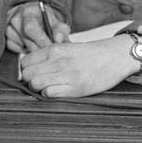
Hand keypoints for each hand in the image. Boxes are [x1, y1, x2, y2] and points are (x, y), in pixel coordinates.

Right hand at [6, 1, 70, 53]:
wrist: (31, 15)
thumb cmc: (44, 18)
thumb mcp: (55, 20)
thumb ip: (60, 29)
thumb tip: (59, 39)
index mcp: (28, 11)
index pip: (31, 28)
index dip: (41, 39)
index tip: (51, 46)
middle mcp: (15, 18)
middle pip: (26, 39)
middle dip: (39, 47)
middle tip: (48, 50)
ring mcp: (7, 28)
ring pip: (21, 45)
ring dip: (32, 49)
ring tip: (40, 44)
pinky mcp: (5, 37)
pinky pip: (15, 48)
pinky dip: (23, 49)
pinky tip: (30, 44)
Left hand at [19, 37, 141, 97]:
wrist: (116, 56)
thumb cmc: (92, 54)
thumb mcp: (68, 47)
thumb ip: (51, 55)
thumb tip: (32, 67)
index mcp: (55, 49)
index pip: (25, 62)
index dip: (27, 70)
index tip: (35, 73)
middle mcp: (58, 61)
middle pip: (27, 75)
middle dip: (31, 80)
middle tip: (41, 82)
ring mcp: (67, 74)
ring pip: (35, 84)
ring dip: (39, 89)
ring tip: (50, 87)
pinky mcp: (76, 88)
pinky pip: (49, 94)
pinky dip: (50, 95)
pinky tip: (59, 91)